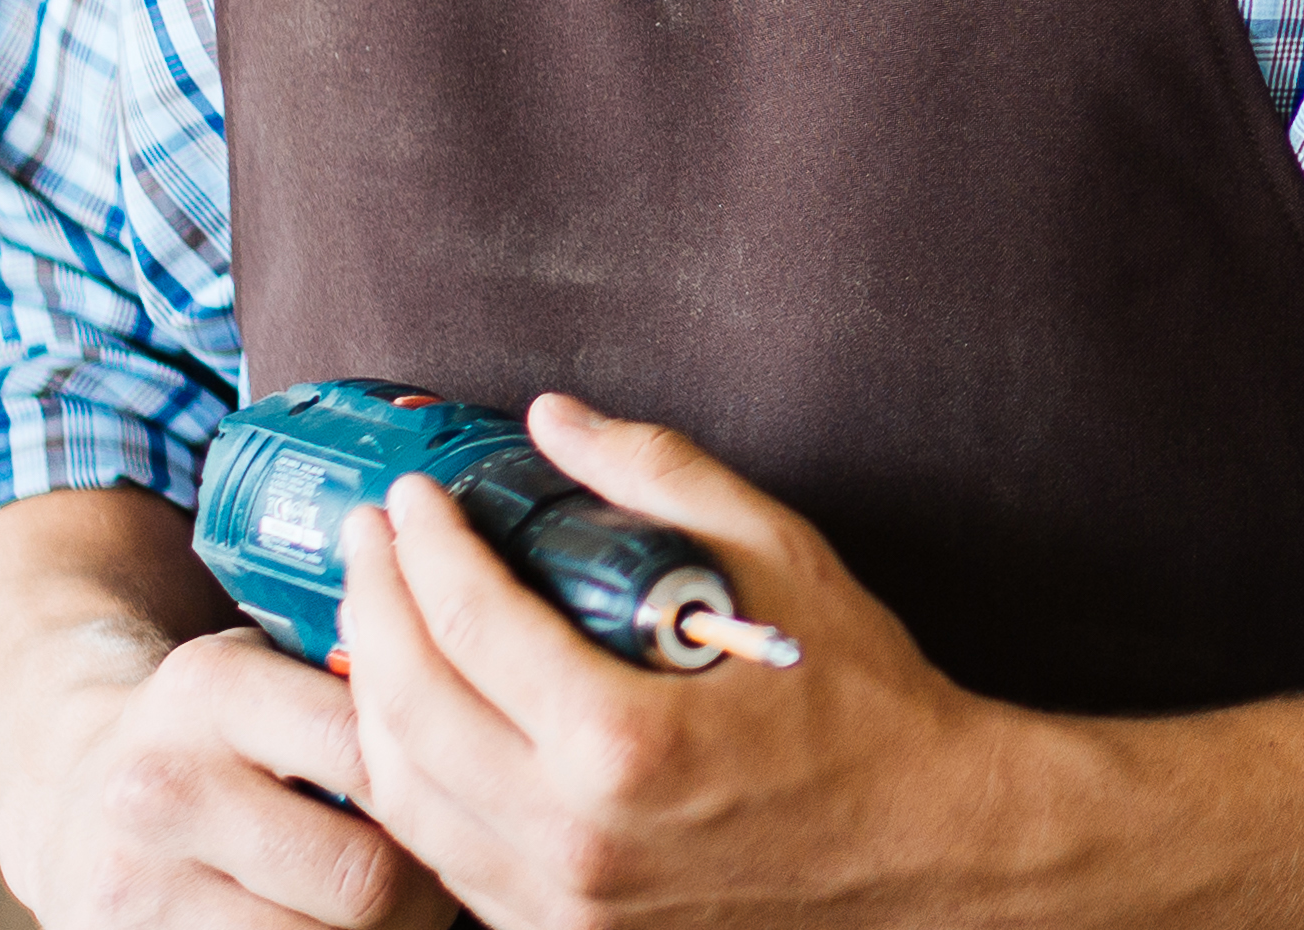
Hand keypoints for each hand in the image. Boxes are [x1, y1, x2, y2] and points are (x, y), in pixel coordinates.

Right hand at [0, 623, 448, 929]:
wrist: (68, 787)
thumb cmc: (214, 728)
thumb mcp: (269, 669)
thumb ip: (363, 681)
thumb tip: (507, 701)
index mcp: (212, 688)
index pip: (372, 751)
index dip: (443, 792)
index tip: (474, 807)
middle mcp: (160, 785)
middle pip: (360, 874)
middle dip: (424, 892)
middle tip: (447, 888)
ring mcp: (133, 880)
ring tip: (394, 910)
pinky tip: (321, 925)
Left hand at [335, 395, 1109, 928]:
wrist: (929, 846)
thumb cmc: (869, 711)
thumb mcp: (781, 560)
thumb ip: (659, 478)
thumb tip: (557, 420)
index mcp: (623, 743)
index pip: (468, 625)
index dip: (425, 546)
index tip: (416, 499)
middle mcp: (573, 838)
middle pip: (406, 711)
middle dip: (374, 606)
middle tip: (374, 541)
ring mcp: (563, 905)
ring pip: (404, 797)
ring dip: (375, 698)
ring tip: (386, 621)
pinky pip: (446, 858)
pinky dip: (416, 780)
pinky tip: (426, 720)